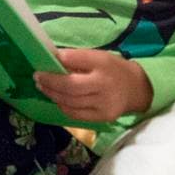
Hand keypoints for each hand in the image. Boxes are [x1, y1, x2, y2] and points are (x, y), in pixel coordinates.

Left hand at [34, 48, 152, 121]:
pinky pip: (76, 114)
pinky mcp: (103, 117)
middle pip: (71, 86)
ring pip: (70, 101)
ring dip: (52, 94)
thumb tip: (51, 58)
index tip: (45, 60)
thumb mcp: (98, 57)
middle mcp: (104, 84)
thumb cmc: (112, 69)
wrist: (137, 89)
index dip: (59, 60)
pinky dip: (63, 106)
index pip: (78, 59)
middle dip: (50, 82)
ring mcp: (104, 103)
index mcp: (104, 64)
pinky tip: (57, 99)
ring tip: (42, 87)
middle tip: (37, 77)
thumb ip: (77, 58)